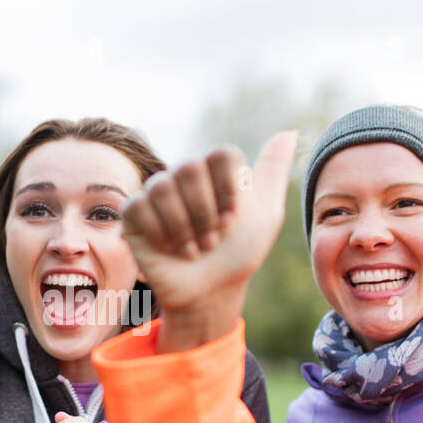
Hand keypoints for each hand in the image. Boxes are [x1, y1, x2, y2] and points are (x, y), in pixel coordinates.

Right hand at [122, 130, 297, 349]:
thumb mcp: (266, 214)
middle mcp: (184, 175)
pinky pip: (139, 206)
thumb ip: (272, 171)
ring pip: (162, 187)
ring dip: (184, 227)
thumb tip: (288, 132)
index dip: (228, 189)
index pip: (220, 154)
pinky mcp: (134, 212)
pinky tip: (170, 248)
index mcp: (215, 170)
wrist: (211, 291)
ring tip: (194, 249)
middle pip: (189, 167)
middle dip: (205, 212)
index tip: (234, 217)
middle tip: (214, 239)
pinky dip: (160, 233)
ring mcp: (158, 192)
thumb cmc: (238, 253)